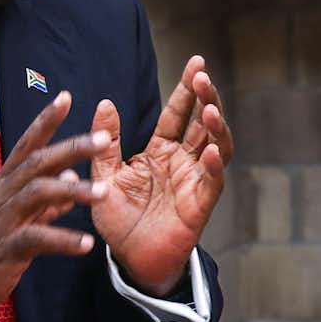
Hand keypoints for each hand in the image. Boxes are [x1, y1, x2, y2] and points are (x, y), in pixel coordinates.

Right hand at [0, 92, 104, 320]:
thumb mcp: (14, 216)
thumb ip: (46, 199)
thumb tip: (71, 176)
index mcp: (5, 185)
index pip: (26, 145)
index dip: (45, 121)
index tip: (66, 97)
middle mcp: (3, 196)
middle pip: (36, 163)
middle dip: (70, 148)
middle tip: (103, 139)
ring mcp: (3, 221)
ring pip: (37, 195)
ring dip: (73, 192)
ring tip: (104, 193)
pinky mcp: (4, 250)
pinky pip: (35, 239)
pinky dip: (62, 240)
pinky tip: (87, 244)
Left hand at [89, 56, 233, 295]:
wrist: (129, 258)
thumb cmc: (119, 219)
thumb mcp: (105, 176)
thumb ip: (106, 142)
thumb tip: (105, 103)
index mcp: (161, 150)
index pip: (178, 113)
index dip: (187, 89)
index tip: (195, 63)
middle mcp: (183, 161)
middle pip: (201, 122)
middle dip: (205, 98)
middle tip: (202, 75)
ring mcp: (195, 180)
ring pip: (215, 146)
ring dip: (215, 127)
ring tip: (209, 108)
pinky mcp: (201, 203)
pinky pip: (212, 180)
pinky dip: (213, 164)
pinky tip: (210, 148)